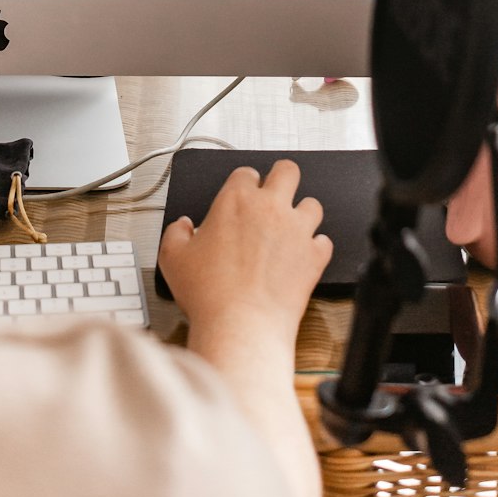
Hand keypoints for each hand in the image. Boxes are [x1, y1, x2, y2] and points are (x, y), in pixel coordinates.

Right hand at [158, 160, 331, 352]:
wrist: (242, 325)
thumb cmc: (209, 293)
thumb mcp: (173, 258)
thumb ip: (176, 233)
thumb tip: (183, 227)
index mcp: (236, 200)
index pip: (246, 173)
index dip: (244, 183)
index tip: (242, 194)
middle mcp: (270, 208)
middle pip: (288, 171)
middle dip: (282, 177)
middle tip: (275, 191)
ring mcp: (297, 230)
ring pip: (313, 204)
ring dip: (302, 212)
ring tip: (291, 227)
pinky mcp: (315, 256)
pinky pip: (324, 241)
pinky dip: (315, 246)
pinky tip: (303, 255)